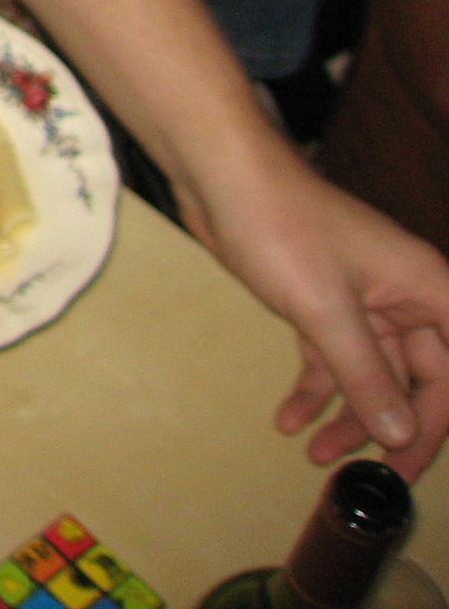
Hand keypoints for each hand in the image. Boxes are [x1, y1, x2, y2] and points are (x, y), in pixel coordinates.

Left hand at [193, 155, 448, 477]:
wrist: (220, 175)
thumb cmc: (282, 226)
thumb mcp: (327, 311)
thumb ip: (368, 376)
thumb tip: (400, 435)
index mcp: (429, 291)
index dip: (436, 424)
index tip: (406, 466)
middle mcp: (405, 298)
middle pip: (416, 379)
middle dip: (389, 427)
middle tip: (361, 473)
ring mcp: (362, 300)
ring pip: (371, 373)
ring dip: (347, 413)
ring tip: (315, 454)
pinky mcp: (320, 300)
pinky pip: (331, 356)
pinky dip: (315, 387)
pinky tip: (290, 419)